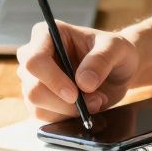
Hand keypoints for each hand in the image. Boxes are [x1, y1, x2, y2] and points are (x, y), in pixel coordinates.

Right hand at [15, 21, 139, 121]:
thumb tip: (83, 83)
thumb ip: (101, 59)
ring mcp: (34, 79)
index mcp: (46, 34)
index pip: (34, 60)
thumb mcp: (116, 47)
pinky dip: (68, 117)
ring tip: (96, 100)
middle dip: (64, 102)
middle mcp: (33, 55)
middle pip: (33, 88)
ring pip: (38, 106)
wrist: (118, 70)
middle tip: (95, 100)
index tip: (75, 93)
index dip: (52, 80)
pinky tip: (86, 107)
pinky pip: (45, 117)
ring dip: (70, 110)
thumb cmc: (114, 51)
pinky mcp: (40, 99)